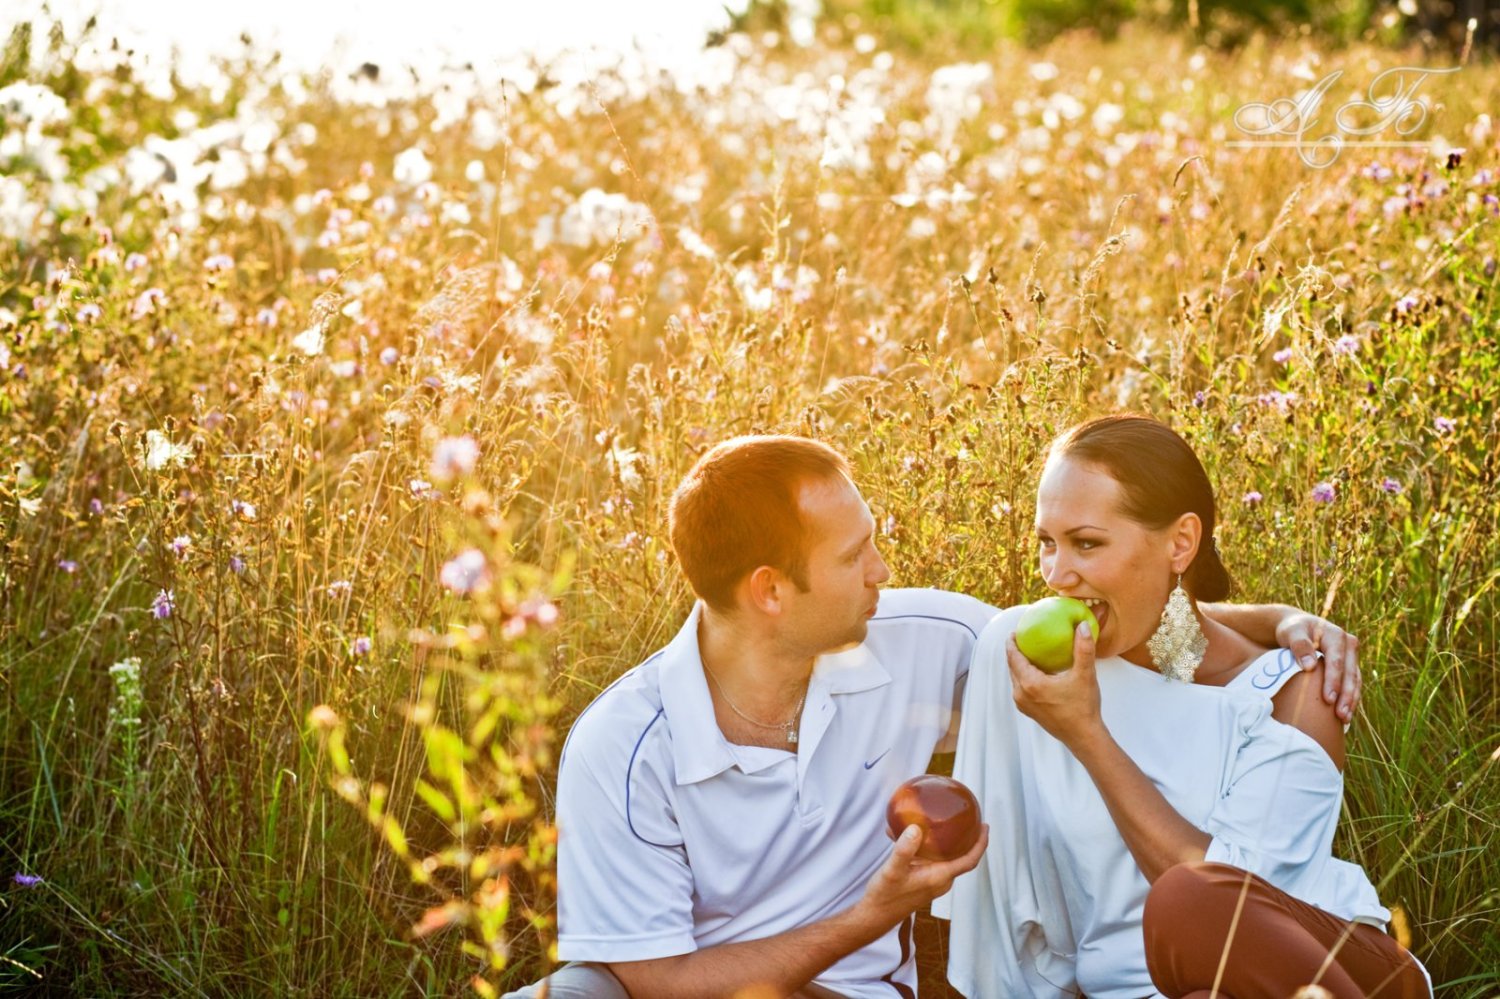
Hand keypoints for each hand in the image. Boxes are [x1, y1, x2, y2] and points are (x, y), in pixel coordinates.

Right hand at [858, 820, 988, 928]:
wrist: (874, 915)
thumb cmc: (885, 896)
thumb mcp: (893, 870)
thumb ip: (904, 850)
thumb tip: (916, 828)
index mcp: (940, 877)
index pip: (969, 860)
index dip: (980, 844)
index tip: (985, 827)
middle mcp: (940, 880)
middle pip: (961, 857)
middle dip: (966, 838)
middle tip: (965, 818)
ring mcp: (932, 881)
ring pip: (945, 857)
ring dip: (943, 840)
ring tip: (938, 820)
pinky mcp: (922, 880)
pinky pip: (931, 859)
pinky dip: (925, 846)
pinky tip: (908, 834)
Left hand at [1007, 622, 1104, 747]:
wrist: (1084, 737)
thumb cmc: (1083, 707)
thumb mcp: (1085, 675)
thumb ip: (1083, 648)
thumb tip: (1082, 626)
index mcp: (1030, 684)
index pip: (1013, 657)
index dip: (1012, 642)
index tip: (1014, 630)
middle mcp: (1021, 694)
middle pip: (1011, 666)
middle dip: (1015, 651)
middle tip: (1022, 637)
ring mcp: (1023, 704)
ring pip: (1015, 677)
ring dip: (1019, 664)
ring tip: (1029, 651)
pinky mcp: (1028, 711)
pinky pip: (1021, 687)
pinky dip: (1025, 676)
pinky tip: (1037, 670)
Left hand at [1274, 612, 1360, 721]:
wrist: (1297, 627)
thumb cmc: (1292, 630)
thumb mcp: (1291, 632)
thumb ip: (1299, 645)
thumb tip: (1309, 666)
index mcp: (1336, 635)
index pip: (1336, 661)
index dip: (1334, 681)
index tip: (1328, 699)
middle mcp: (1348, 645)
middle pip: (1350, 673)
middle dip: (1347, 695)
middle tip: (1340, 715)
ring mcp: (1350, 657)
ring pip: (1355, 681)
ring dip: (1351, 700)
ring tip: (1344, 719)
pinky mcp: (1348, 666)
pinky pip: (1353, 684)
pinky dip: (1350, 698)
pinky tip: (1344, 715)